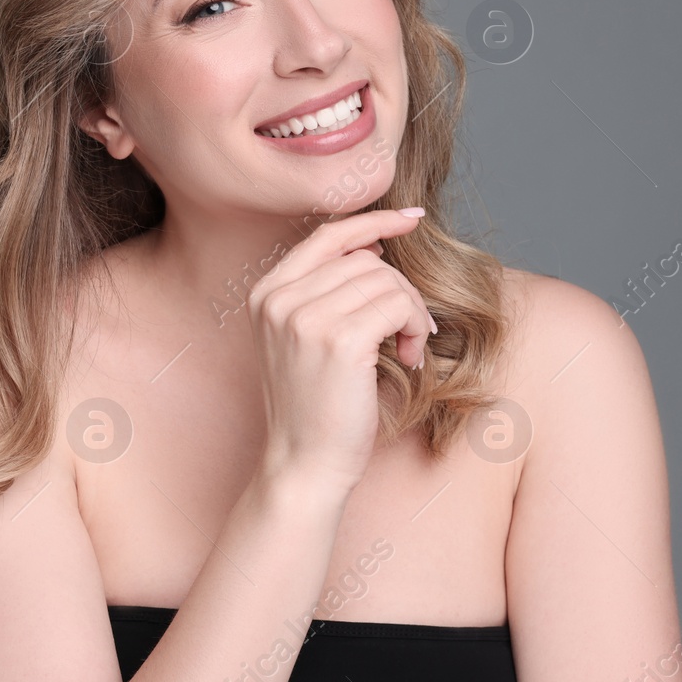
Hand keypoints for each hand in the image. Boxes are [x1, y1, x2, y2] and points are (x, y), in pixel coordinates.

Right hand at [246, 207, 435, 494]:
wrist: (303, 464)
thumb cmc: (314, 406)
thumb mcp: (306, 339)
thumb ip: (327, 291)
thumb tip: (373, 245)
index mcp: (266, 293)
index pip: (327, 236)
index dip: (373, 221)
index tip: (412, 218)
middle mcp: (279, 299)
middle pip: (366, 260)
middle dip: (401, 290)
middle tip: (410, 332)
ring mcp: (305, 317)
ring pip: (387, 281)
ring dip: (411, 313)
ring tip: (407, 349)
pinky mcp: (338, 340)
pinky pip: (397, 306)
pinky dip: (414, 329)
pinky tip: (408, 360)